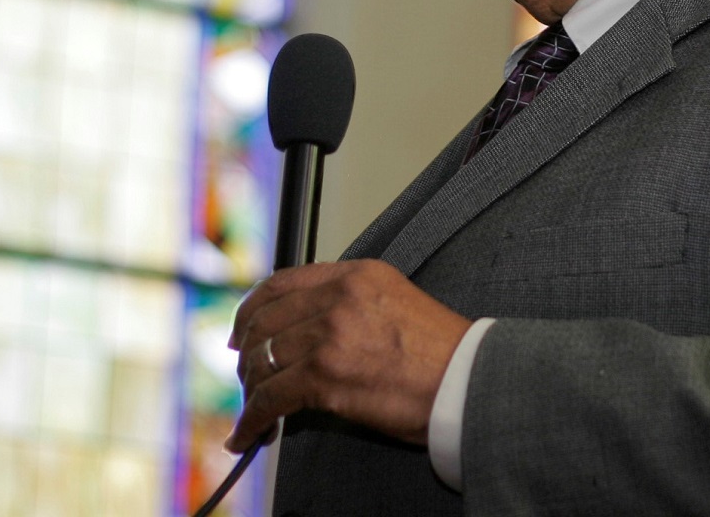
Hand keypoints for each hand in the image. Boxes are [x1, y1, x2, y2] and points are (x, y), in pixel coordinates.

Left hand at [225, 259, 470, 452]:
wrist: (467, 381)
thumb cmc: (440, 353)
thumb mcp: (394, 302)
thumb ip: (349, 303)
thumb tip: (306, 330)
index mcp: (355, 275)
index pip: (281, 282)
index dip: (251, 309)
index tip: (242, 331)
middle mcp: (338, 297)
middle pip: (265, 321)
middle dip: (246, 355)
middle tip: (244, 377)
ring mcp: (330, 334)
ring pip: (263, 359)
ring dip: (250, 391)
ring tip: (253, 411)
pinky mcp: (327, 375)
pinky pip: (271, 397)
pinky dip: (253, 419)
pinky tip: (248, 434)